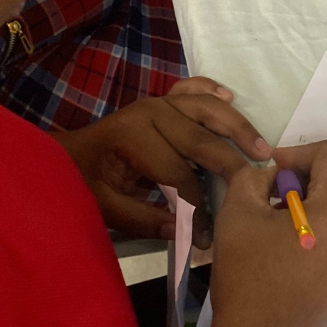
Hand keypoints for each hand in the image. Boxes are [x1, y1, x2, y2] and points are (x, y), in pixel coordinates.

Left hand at [53, 78, 270, 246]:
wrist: (65, 155)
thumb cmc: (83, 181)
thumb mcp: (103, 206)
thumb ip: (142, 220)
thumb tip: (184, 232)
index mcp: (133, 137)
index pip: (179, 176)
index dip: (197, 209)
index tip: (205, 237)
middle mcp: (150, 113)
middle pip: (201, 140)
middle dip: (230, 167)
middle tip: (256, 187)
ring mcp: (158, 103)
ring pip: (207, 109)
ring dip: (237, 127)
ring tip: (261, 148)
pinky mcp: (162, 101)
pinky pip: (191, 88)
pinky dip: (210, 88)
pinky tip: (228, 95)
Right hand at [208, 140, 326, 326]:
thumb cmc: (249, 275)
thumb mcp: (239, 211)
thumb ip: (255, 177)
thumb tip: (275, 177)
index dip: (300, 152)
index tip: (272, 172)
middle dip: (307, 176)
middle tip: (271, 195)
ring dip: (314, 198)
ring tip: (278, 221)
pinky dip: (322, 220)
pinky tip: (291, 241)